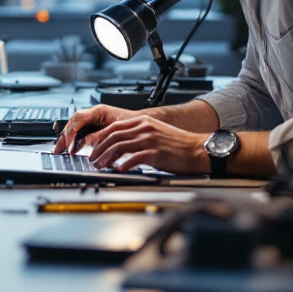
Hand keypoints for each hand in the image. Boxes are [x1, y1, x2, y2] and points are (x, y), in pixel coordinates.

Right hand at [52, 104, 138, 153]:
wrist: (144, 125)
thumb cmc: (135, 125)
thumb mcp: (117, 130)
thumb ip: (100, 135)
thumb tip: (86, 142)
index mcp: (99, 111)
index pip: (78, 118)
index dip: (71, 131)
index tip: (69, 143)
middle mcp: (93, 115)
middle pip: (73, 124)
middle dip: (64, 137)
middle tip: (58, 150)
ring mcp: (93, 122)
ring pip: (75, 129)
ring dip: (68, 140)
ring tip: (61, 151)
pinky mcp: (94, 130)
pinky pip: (80, 134)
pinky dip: (75, 142)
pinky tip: (72, 150)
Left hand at [86, 115, 208, 173]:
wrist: (199, 149)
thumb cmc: (179, 144)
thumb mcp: (156, 132)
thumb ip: (139, 135)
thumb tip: (121, 145)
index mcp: (143, 122)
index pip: (114, 127)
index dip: (100, 138)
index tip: (94, 147)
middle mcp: (145, 128)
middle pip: (113, 136)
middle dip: (99, 149)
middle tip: (93, 159)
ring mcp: (149, 140)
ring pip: (119, 147)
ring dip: (107, 158)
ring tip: (101, 166)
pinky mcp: (156, 153)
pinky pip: (134, 158)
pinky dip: (123, 164)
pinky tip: (119, 170)